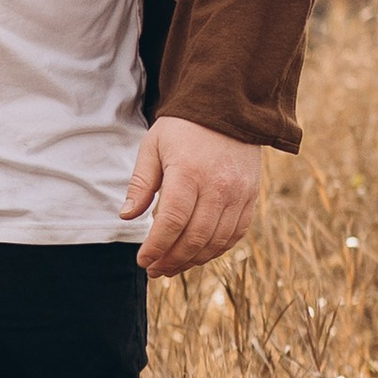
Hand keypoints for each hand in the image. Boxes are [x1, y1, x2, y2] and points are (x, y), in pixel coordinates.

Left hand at [123, 116, 264, 277]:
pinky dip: (216, 250)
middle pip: (195, 237)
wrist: (229, 108)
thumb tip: (126, 216)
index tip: (142, 260)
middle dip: (172, 260)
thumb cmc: (184, 128)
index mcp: (189, 173)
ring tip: (172, 267)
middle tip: (154, 269)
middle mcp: (218, 187)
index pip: (172, 221)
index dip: (157, 246)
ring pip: (216, 241)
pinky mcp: (251, 197)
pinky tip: (198, 255)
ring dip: (193, 260)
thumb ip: (141, 183)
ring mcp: (239, 194)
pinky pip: (235, 235)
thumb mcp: (153, 146)